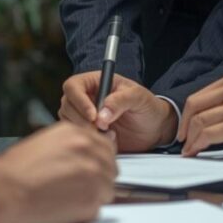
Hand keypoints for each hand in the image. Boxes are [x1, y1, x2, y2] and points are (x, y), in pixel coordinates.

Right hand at [0, 122, 116, 222]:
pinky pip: (97, 209)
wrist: (4, 190)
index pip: (106, 146)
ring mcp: (93, 176)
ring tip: (66, 198)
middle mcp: (89, 151)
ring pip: (107, 190)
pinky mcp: (91, 200)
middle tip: (77, 187)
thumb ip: (70, 147)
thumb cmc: (15, 170)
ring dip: (92, 196)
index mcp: (77, 134)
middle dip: (98, 179)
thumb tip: (82, 157)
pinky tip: (63, 208)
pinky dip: (84, 213)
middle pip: (110, 168)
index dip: (98, 160)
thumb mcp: (45, 143)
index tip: (91, 168)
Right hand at [58, 71, 175, 151]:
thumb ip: (120, 101)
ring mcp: (85, 116)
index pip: (73, 86)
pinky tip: (108, 140)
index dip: (79, 100)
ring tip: (109, 133)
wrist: (155, 128)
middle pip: (67, 105)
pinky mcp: (88, 132)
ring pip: (69, 122)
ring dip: (86, 131)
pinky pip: (78, 136)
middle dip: (82, 119)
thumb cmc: (147, 106)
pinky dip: (90, 141)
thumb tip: (101, 114)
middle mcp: (86, 98)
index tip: (93, 115)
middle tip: (101, 129)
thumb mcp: (138, 97)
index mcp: (95, 82)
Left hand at [178, 70, 222, 157]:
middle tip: (183, 139)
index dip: (189, 113)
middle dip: (185, 125)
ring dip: (190, 139)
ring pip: (200, 121)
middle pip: (195, 105)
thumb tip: (209, 116)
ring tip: (189, 149)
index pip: (201, 94)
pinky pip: (209, 134)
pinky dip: (198, 145)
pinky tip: (196, 152)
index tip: (186, 127)